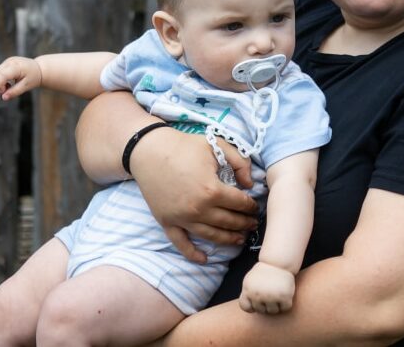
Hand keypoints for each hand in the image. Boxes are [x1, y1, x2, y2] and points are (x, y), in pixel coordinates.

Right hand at [0, 56, 41, 99]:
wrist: (40, 69)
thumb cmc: (34, 77)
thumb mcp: (26, 86)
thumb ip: (15, 92)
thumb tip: (3, 98)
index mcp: (17, 66)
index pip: (2, 75)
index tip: (4, 92)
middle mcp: (11, 61)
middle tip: (4, 92)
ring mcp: (8, 61)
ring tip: (7, 88)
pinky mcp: (7, 62)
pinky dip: (0, 79)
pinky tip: (8, 84)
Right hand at [131, 128, 259, 263]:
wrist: (148, 151)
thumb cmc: (183, 146)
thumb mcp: (216, 145)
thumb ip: (240, 161)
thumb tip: (249, 183)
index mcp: (212, 190)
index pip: (239, 204)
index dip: (251, 206)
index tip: (254, 207)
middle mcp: (198, 209)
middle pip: (229, 222)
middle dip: (244, 224)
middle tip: (252, 224)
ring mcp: (182, 218)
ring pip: (211, 236)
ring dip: (229, 239)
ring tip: (240, 239)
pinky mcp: (167, 222)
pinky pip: (181, 243)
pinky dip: (193, 254)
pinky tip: (204, 259)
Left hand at [239, 262, 295, 313]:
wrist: (278, 261)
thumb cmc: (264, 271)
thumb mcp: (250, 280)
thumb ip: (247, 294)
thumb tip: (250, 309)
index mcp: (248, 290)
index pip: (246, 307)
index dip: (252, 306)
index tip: (257, 300)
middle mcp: (258, 295)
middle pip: (261, 310)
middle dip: (266, 304)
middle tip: (270, 293)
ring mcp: (271, 296)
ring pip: (273, 311)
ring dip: (276, 305)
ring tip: (277, 294)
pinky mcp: (285, 296)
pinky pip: (285, 308)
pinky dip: (286, 303)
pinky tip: (285, 294)